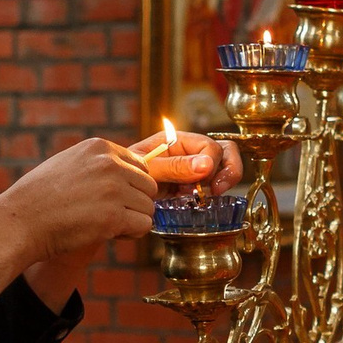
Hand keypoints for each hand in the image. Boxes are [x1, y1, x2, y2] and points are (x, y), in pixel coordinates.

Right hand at [0, 136, 160, 264]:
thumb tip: (127, 171)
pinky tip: (109, 234)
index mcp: (99, 147)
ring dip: (133, 220)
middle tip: (111, 215)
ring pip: (148, 207)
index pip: (140, 165)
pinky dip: (131, 234)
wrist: (20, 221)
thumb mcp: (69, 163)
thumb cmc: (39, 197)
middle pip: (148, 186)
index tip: (113, 198)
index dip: (130, 186)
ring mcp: (113, 190)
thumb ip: (98, 164)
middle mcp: (110, 164)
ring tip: (107, 224)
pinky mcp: (114, 216)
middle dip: (134, 203)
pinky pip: (144, 226)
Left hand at [128, 128, 244, 191]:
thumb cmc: (125, 177)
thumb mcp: (148, 170)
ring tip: (207, 196)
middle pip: (225, 152)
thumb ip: (175, 167)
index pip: (209, 145)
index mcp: (176, 141)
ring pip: (224, 168)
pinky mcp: (193, 186)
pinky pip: (213, 186)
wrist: (115, 196)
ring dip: (222, 182)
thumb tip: (207, 165)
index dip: (211, 162)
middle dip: (227, 170)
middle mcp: (188, 151)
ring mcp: (193, 169)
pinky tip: (197, 201)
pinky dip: (212, 194)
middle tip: (216, 190)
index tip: (204, 180)